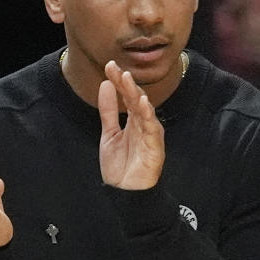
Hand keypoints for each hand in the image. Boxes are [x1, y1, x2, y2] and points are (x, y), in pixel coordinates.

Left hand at [97, 61, 164, 189]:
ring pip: (144, 110)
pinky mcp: (155, 148)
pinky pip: (152, 129)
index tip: (108, 65)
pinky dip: (148, 115)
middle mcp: (143, 124)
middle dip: (126, 83)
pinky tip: (143, 103)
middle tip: (116, 68)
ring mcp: (150, 135)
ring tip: (127, 79)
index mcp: (133, 120)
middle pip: (136, 99)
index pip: (127, 95)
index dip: (118, 81)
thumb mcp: (109, 134)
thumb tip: (105, 85)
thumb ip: (108, 111)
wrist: (124, 193)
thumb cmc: (120, 166)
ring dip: (136, 94)